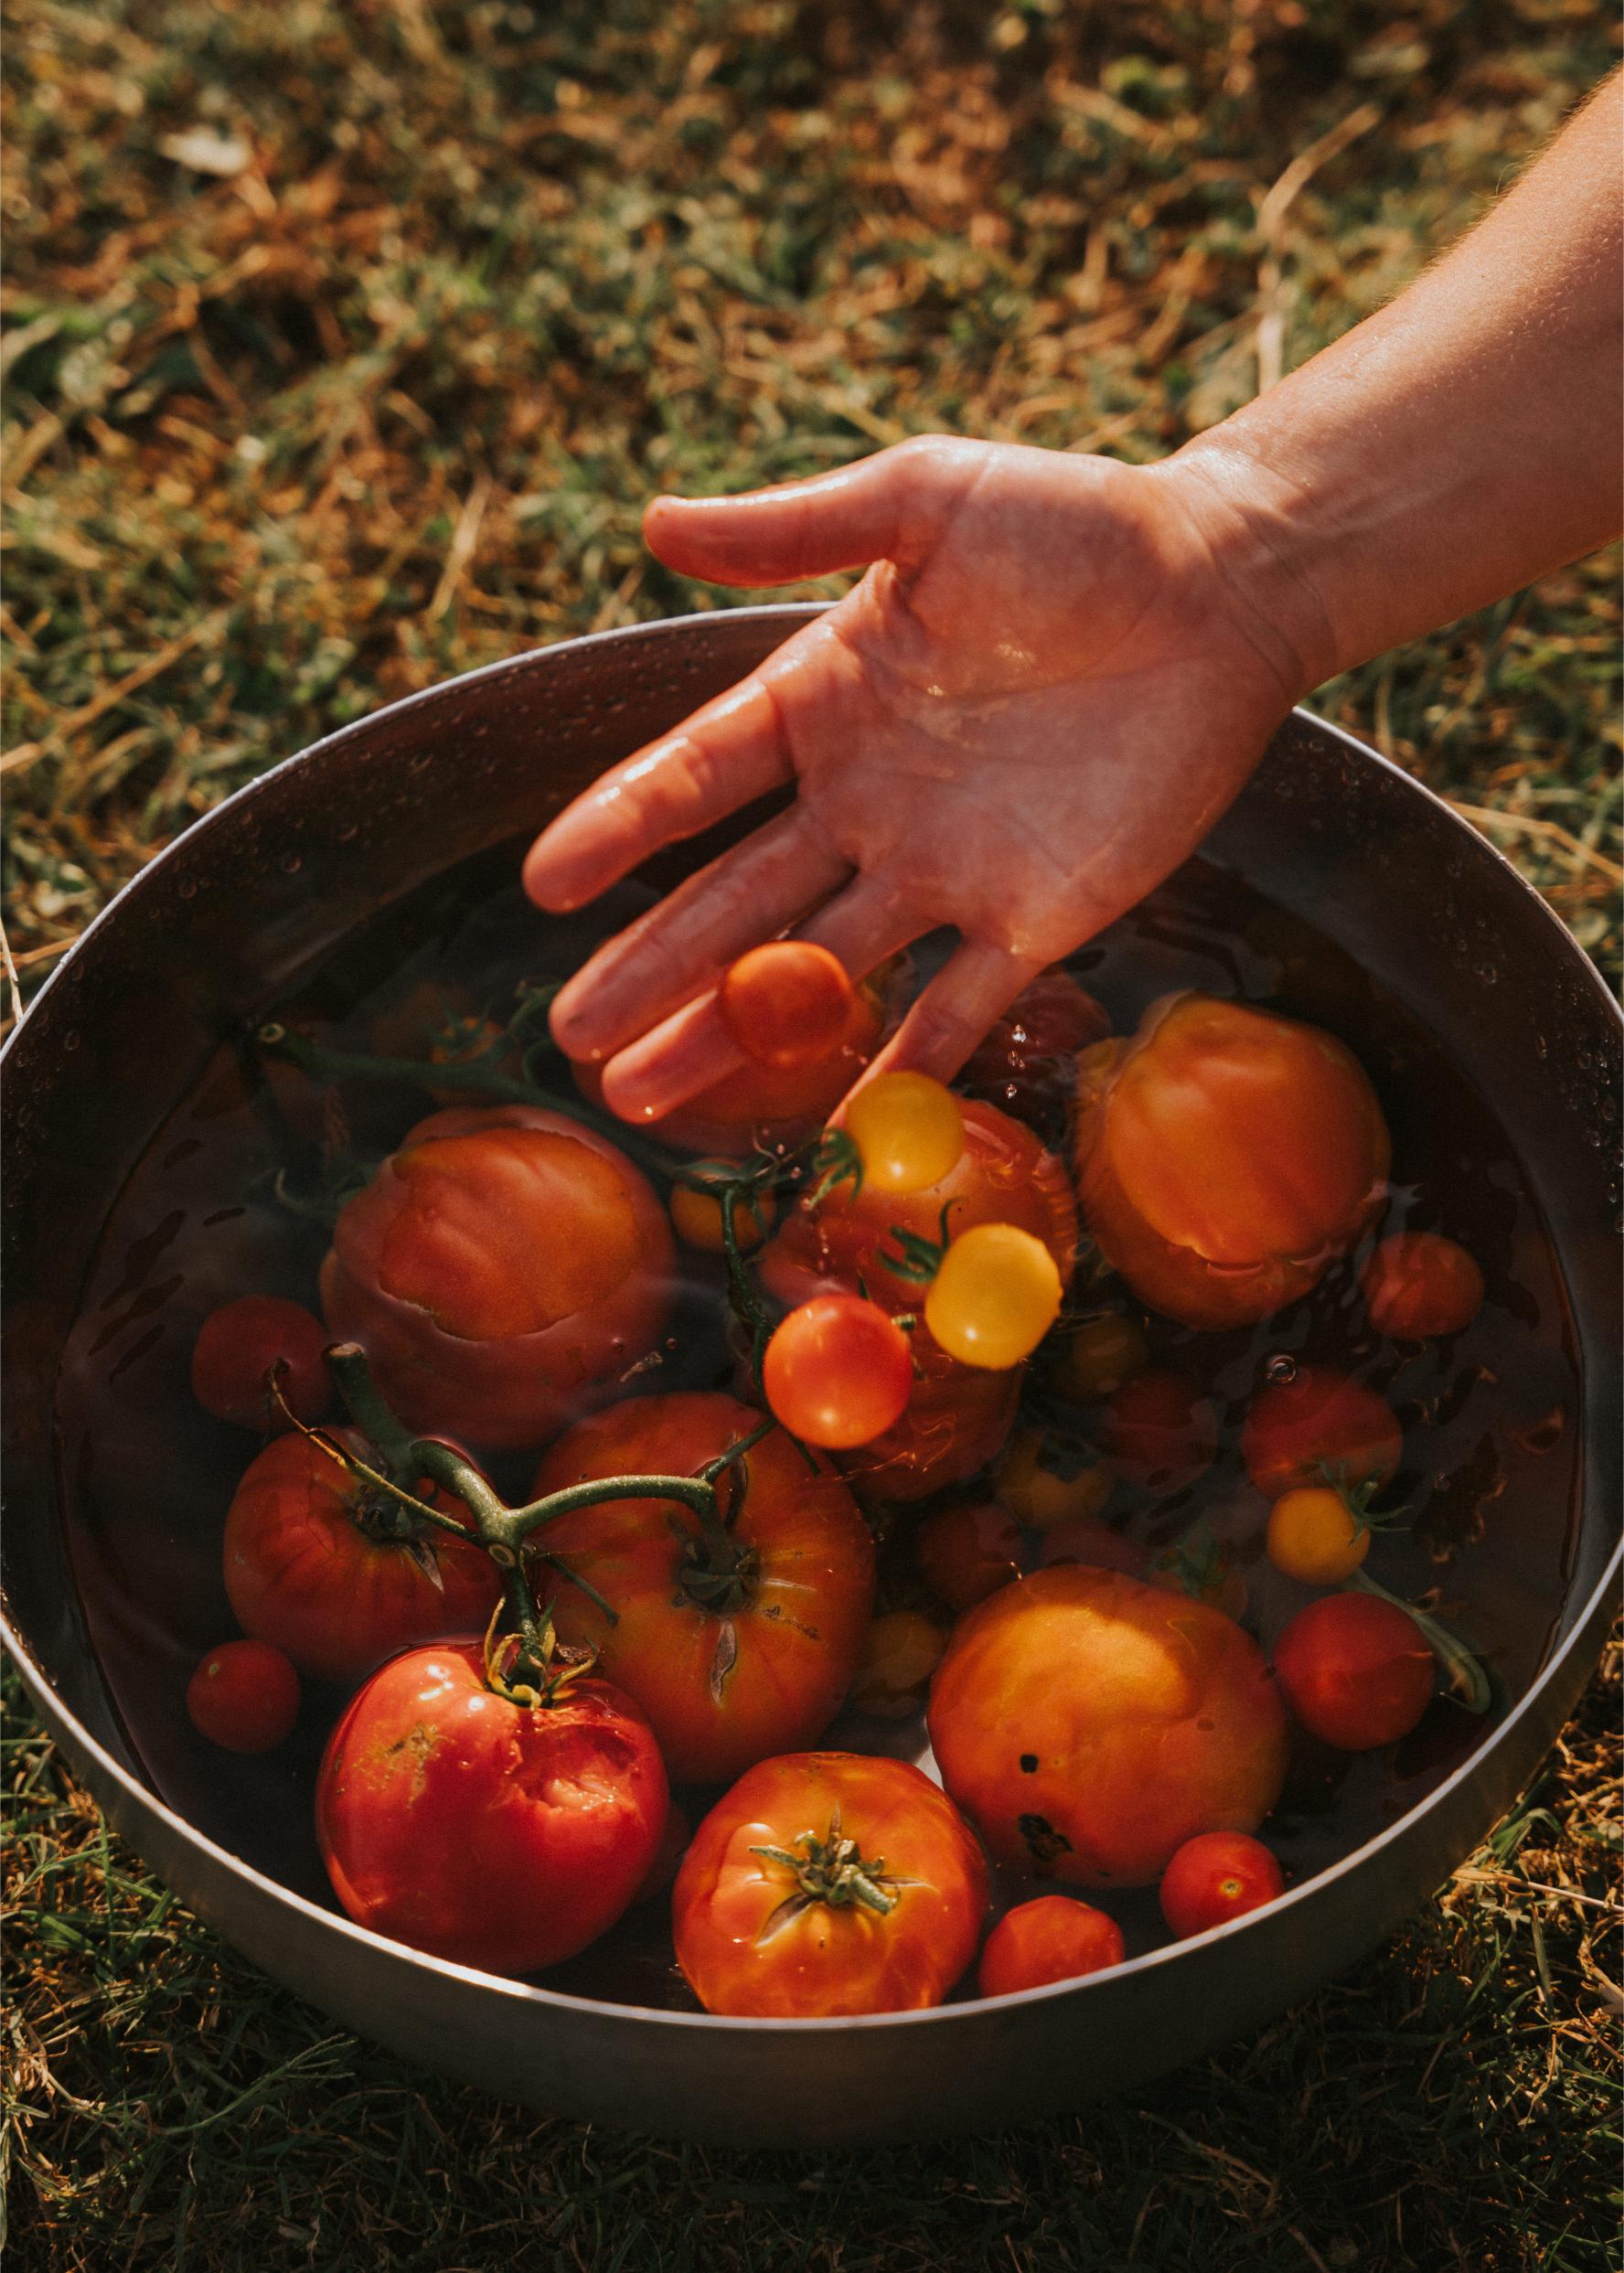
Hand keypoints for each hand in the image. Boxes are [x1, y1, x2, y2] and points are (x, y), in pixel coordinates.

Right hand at [523, 436, 1312, 1122]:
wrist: (1224, 590)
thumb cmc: (1074, 528)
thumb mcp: (925, 499)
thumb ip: (797, 528)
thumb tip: (652, 525)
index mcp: (823, 702)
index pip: (698, 775)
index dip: (622, 826)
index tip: (546, 882)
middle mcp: (862, 801)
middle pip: (737, 899)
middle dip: (654, 968)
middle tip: (574, 1036)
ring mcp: (940, 871)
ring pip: (813, 970)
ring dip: (730, 1035)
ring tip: (641, 1095)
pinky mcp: (1030, 922)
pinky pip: (949, 1015)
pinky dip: (888, 1076)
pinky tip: (816, 1139)